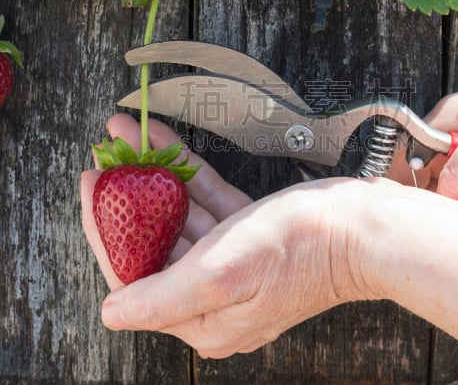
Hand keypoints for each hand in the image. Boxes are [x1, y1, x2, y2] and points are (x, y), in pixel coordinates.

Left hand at [81, 114, 372, 357]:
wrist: (365, 228)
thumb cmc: (299, 250)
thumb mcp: (221, 276)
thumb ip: (160, 299)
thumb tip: (111, 314)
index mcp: (204, 320)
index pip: (135, 278)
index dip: (105, 231)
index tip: (92, 187)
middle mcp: (216, 299)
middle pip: (155, 244)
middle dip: (127, 198)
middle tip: (106, 158)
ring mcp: (235, 266)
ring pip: (181, 218)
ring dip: (154, 178)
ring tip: (128, 138)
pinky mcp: (253, 236)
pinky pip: (209, 202)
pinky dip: (188, 174)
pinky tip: (166, 143)